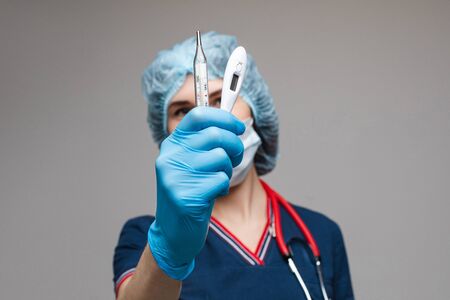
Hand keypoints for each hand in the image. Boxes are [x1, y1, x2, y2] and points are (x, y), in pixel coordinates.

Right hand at [148, 106, 244, 279]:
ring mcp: (175, 176)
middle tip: (235, 157)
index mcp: (172, 144)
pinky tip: (212, 195)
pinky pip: (220, 180)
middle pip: (215, 135)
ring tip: (217, 180)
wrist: (174, 233)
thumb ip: (206, 143)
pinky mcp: (184, 195)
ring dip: (227, 169)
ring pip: (220, 157)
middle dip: (234, 146)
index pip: (198, 115)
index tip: (238, 126)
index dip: (224, 117)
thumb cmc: (190, 193)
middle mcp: (170, 157)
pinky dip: (223, 187)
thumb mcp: (192, 163)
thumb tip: (233, 123)